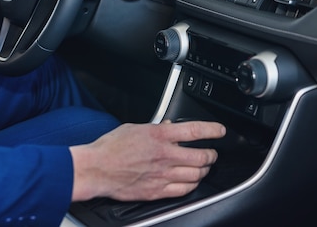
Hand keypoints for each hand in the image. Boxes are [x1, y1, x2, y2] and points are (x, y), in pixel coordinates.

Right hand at [69, 120, 225, 201]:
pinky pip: (184, 190)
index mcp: (159, 136)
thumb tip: (169, 126)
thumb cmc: (110, 147)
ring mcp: (162, 175)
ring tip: (204, 167)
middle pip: (202, 156)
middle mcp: (165, 155)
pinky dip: (192, 185)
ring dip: (204, 171)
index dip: (213, 130)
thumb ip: (156, 127)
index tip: (220, 130)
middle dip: (212, 155)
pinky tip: (191, 182)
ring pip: (196, 175)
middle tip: (212, 153)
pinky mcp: (157, 191)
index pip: (195, 130)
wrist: (96, 169)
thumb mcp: (135, 127)